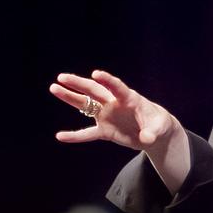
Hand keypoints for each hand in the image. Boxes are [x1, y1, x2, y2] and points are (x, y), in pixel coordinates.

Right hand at [50, 69, 179, 152]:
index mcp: (129, 98)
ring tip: (54, 88)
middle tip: (61, 77)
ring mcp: (107, 115)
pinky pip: (87, 133)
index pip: (117, 87)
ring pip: (85, 105)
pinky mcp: (104, 130)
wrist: (154, 133)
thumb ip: (151, 132)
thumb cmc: (158, 124)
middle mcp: (114, 103)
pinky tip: (60, 136)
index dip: (107, 80)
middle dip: (78, 84)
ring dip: (70, 97)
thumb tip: (146, 139)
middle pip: (94, 91)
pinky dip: (75, 136)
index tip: (96, 73)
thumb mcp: (158, 128)